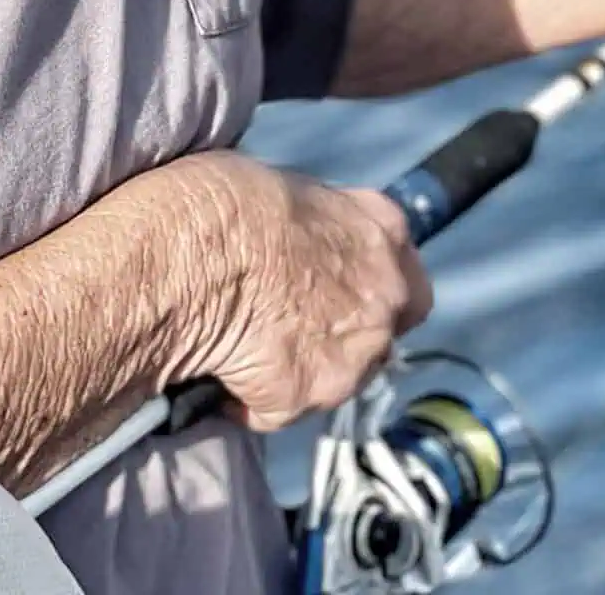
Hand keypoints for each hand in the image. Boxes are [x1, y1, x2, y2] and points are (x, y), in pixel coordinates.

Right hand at [180, 153, 431, 433]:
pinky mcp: (312, 396)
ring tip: (249, 351)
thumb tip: (307, 249)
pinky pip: (280, 410)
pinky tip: (222, 372)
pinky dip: (253, 400)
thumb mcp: (298, 194)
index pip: (407, 277)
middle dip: (348, 338)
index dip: (371, 291)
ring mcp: (357, 350)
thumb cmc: (233, 201)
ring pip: (339, 379)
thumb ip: (325, 231)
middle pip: (384, 333)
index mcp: (384, 228)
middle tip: (297, 331)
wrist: (198, 253)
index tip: (342, 296)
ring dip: (305, 372)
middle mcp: (386, 293)